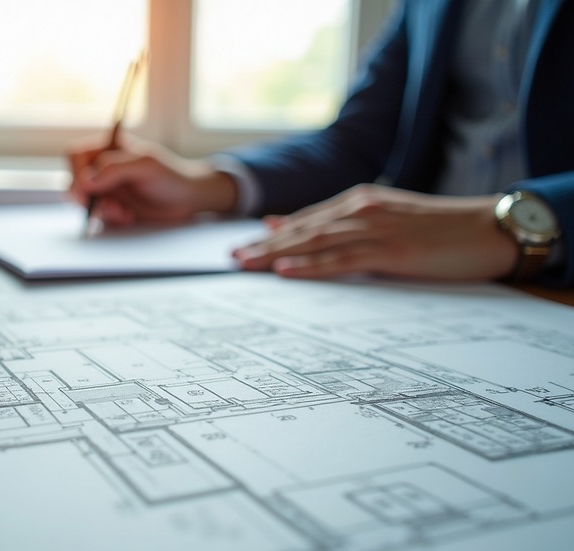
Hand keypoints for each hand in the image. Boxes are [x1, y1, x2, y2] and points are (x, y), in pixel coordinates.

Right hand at [66, 134, 237, 226]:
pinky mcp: (112, 205)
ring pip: (84, 201)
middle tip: (105, 206)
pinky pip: (97, 214)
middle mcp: (103, 167)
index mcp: (109, 148)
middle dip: (87, 197)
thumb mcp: (144, 165)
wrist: (188, 199)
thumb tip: (85, 181)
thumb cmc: (171, 175)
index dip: (76, 171)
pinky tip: (127, 217)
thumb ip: (113, 168)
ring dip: (100, 210)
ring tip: (122, 213)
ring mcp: (107, 187)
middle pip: (74, 180)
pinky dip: (109, 219)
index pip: (76, 155)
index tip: (87, 188)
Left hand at [233, 184, 518, 280]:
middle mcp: (361, 210)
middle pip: (302, 229)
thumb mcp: (388, 221)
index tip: (242, 245)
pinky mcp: (391, 251)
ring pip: (315, 242)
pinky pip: (343, 260)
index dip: (272, 233)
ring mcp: (375, 229)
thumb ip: (348, 225)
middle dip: (263, 244)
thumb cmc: (440, 230)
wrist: (488, 228)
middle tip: (230, 257)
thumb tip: (305, 231)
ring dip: (276, 253)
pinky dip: (311, 266)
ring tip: (245, 264)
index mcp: (360, 202)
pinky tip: (286, 270)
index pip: (307, 219)